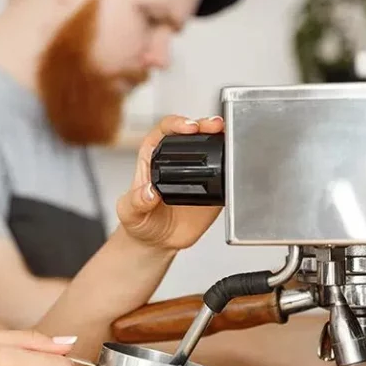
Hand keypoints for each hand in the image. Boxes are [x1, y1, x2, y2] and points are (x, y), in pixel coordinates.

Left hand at [117, 115, 223, 249]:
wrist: (157, 241)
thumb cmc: (140, 221)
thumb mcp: (130, 212)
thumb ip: (136, 201)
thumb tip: (148, 192)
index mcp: (153, 156)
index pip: (164, 130)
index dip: (177, 124)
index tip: (187, 128)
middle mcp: (177, 160)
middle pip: (193, 132)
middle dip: (205, 124)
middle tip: (213, 126)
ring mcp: (197, 172)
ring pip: (212, 146)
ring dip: (222, 138)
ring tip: (229, 137)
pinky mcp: (213, 188)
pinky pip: (225, 173)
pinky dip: (233, 164)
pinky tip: (236, 162)